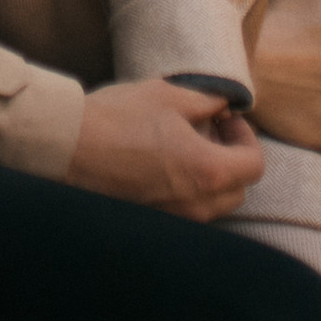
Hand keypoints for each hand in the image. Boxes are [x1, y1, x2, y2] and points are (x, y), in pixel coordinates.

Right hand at [68, 78, 264, 220]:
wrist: (66, 146)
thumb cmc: (117, 118)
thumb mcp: (168, 96)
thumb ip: (206, 101)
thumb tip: (224, 105)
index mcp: (208, 171)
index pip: (254, 165)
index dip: (246, 137)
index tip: (226, 119)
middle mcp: (196, 205)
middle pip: (238, 190)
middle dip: (232, 159)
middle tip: (210, 130)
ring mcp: (174, 220)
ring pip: (212, 205)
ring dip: (210, 177)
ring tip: (185, 146)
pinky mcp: (152, 224)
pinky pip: (185, 212)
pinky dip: (187, 192)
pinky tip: (163, 165)